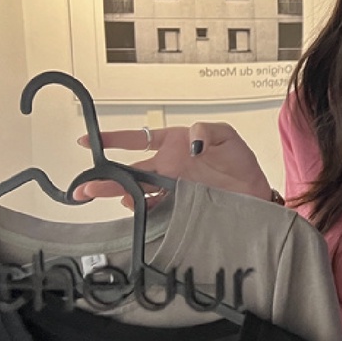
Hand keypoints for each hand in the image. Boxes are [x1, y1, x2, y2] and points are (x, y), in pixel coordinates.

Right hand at [73, 122, 272, 206]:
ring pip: (137, 191)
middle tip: (86, 185)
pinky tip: (136, 209)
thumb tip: (192, 141)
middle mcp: (168, 167)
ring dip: (120, 194)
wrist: (255, 193)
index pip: (138, 139)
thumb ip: (206, 131)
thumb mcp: (226, 136)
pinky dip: (144, 209)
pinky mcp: (180, 205)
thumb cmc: (241, 163)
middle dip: (105, 178)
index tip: (89, 141)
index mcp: (174, 144)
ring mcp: (172, 187)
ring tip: (108, 197)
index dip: (113, 139)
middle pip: (129, 170)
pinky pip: (155, 208)